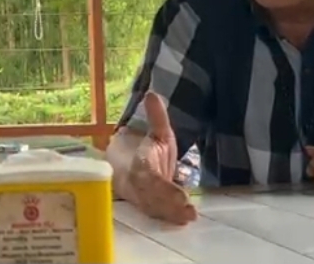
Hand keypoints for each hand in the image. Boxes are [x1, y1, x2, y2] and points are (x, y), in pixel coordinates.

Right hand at [124, 92, 197, 224]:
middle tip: (188, 209)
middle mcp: (134, 183)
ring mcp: (138, 197)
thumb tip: (152, 94)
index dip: (160, 183)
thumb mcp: (156, 134)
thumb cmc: (144, 151)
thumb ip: (156, 117)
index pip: (146, 173)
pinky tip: (184, 219)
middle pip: (149, 195)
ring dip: (170, 213)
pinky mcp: (145, 207)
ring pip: (152, 207)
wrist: (124, 167)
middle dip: (168, 202)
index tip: (176, 191)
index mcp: (137, 163)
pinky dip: (169, 217)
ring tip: (189, 215)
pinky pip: (155, 213)